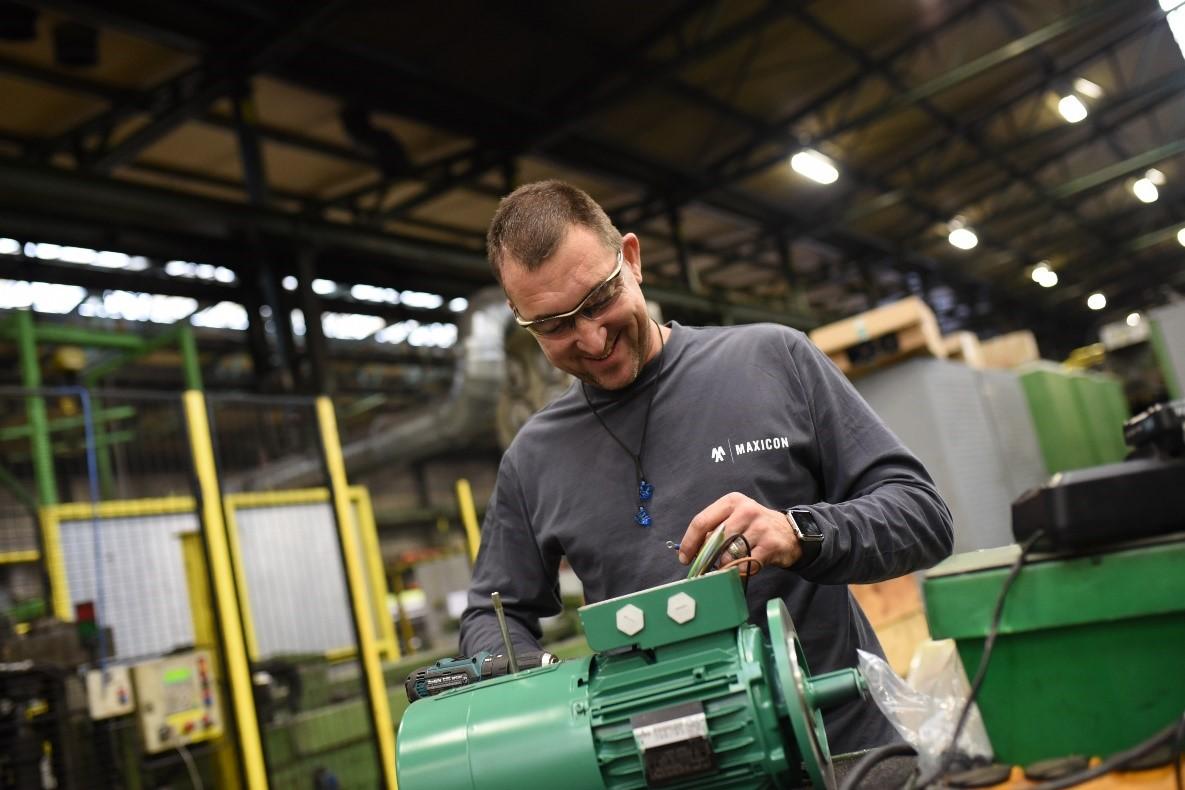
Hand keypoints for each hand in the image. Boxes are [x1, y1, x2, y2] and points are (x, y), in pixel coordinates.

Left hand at [678, 492, 801, 571]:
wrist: (788, 532)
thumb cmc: (754, 527)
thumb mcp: (734, 519)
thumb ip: (714, 530)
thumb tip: (692, 552)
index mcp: (731, 502)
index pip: (701, 521)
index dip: (689, 542)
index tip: (684, 558)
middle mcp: (746, 510)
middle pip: (715, 539)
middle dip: (706, 557)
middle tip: (705, 567)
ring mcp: (760, 527)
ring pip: (730, 553)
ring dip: (724, 565)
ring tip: (727, 566)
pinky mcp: (770, 545)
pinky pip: (746, 564)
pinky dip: (739, 571)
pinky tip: (742, 569)